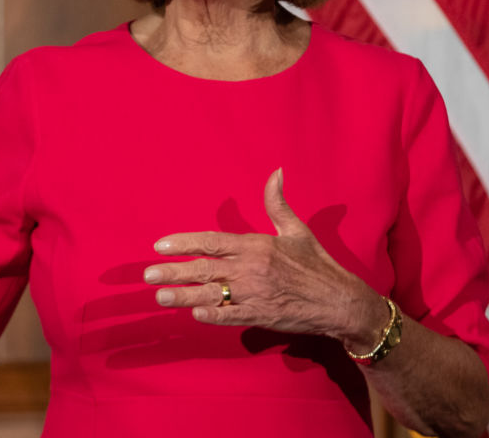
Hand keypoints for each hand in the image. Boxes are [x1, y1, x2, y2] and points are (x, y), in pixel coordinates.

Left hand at [143, 168, 387, 346]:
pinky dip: (210, 315)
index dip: (184, 243)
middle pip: (204, 269)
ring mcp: (253, 295)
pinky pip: (228, 317)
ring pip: (210, 294)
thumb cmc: (318, 264)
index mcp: (256, 245)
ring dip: (183, 296)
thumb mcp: (297, 230)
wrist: (340, 301)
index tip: (160, 246)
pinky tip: (193, 314)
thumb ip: (278, 203)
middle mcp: (250, 269)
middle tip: (148, 274)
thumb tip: (276, 172)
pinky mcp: (260, 316)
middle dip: (173, 271)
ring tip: (160, 296)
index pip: (211, 242)